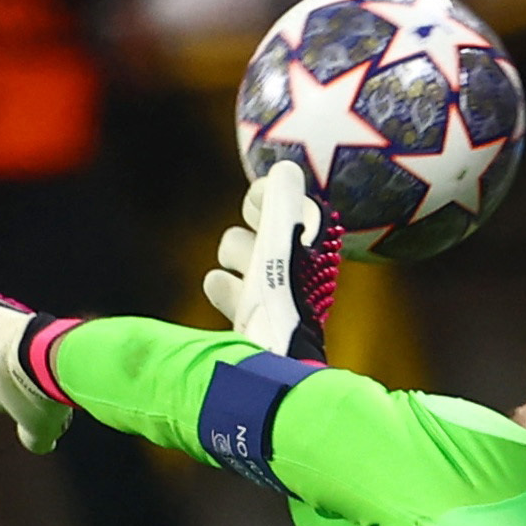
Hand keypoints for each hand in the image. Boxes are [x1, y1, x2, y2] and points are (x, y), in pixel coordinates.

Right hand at [203, 160, 339, 362]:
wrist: (276, 357)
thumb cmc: (285, 298)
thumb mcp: (283, 243)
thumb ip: (281, 203)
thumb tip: (285, 168)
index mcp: (307, 239)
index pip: (282, 197)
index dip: (265, 195)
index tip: (256, 205)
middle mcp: (289, 258)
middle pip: (255, 219)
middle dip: (252, 229)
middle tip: (260, 252)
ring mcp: (266, 285)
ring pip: (234, 247)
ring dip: (236, 257)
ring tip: (252, 283)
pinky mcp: (247, 311)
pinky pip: (219, 280)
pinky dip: (221, 285)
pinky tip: (228, 292)